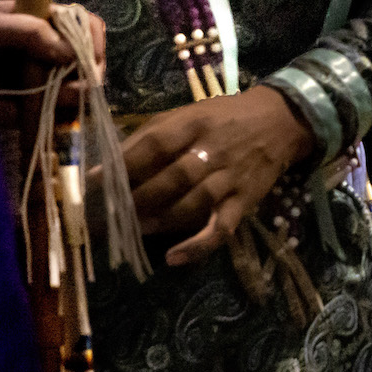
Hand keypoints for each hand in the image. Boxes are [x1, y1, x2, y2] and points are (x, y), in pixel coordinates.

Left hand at [0, 0, 104, 109]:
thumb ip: (30, 32)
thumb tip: (70, 52)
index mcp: (49, 24)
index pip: (88, 28)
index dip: (93, 44)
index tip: (90, 61)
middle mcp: (54, 53)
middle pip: (91, 65)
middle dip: (83, 80)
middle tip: (66, 91)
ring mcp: (46, 82)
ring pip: (78, 96)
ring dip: (68, 102)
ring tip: (48, 104)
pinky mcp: (33, 109)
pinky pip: (53, 119)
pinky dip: (48, 121)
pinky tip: (37, 118)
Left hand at [121, 85, 316, 267]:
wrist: (280, 122)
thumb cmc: (223, 117)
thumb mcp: (187, 113)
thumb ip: (151, 135)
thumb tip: (108, 163)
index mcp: (194, 123)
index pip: (155, 145)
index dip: (123, 165)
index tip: (92, 184)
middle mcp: (213, 150)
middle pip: (171, 179)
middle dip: (135, 201)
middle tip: (106, 219)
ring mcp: (230, 179)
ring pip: (192, 204)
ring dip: (159, 221)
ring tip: (132, 231)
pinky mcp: (244, 202)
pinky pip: (222, 228)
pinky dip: (198, 246)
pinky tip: (174, 257)